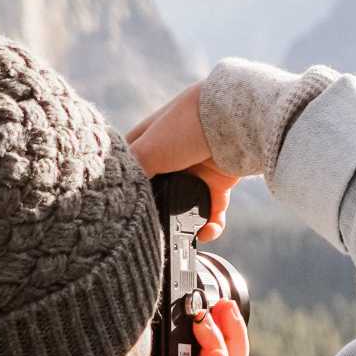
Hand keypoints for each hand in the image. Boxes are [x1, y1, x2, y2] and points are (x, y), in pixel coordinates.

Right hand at [126, 82, 239, 240]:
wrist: (236, 119)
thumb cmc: (186, 126)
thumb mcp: (147, 149)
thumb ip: (133, 174)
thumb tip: (124, 200)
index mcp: (149, 140)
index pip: (129, 165)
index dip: (123, 184)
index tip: (119, 207)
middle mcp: (171, 154)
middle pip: (157, 189)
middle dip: (155, 210)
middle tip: (152, 228)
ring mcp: (196, 169)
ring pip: (185, 204)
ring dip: (183, 223)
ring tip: (181, 236)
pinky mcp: (219, 181)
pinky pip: (212, 211)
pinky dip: (210, 225)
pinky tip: (206, 232)